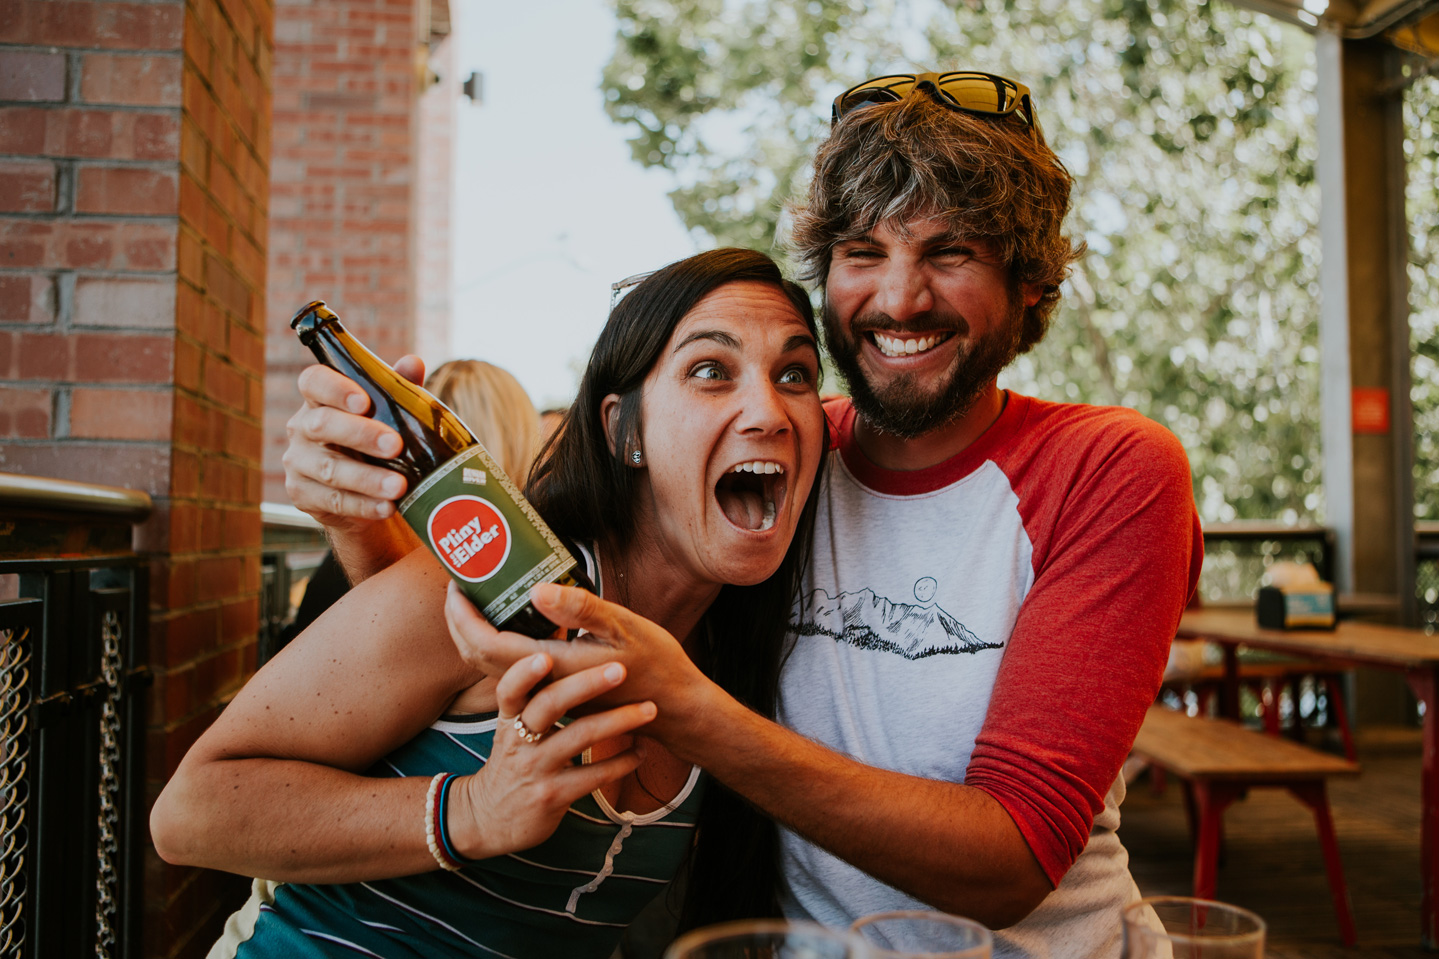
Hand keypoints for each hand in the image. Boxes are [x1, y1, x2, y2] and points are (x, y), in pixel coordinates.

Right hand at [282, 355, 425, 529]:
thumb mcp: (390, 415)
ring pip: (329, 469)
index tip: (363, 401)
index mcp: (319, 400)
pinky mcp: (302, 496)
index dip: (335, 388)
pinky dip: (364, 505)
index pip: (313, 382)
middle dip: (361, 435)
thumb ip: (398, 388)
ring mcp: (298, 463)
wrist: (366, 495)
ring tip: (399, 486)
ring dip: (367, 478)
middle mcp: (302, 428)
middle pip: (322, 425)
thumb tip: (413, 363)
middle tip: (395, 445)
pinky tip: (387, 507)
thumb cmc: (377, 443)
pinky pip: (333, 501)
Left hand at [444, 581, 711, 743]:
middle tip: (459, 586)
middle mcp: (541, 683)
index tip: (457, 585)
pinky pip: (511, 667)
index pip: (485, 644)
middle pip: (478, 656)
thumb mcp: (624, 628)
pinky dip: (497, 641)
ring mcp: (546, 689)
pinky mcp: (555, 689)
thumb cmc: (655, 664)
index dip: (463, 616)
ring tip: (478, 597)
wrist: (671, 707)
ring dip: (475, 632)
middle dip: (459, 621)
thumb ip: (580, 609)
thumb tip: (535, 590)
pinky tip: (511, 617)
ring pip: (492, 664)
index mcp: (551, 666)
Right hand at [446, 650, 655, 858]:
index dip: (524, 673)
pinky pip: (593, 776)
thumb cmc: (513, 761)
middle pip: (549, 704)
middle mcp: (519, 741)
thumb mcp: (511, 728)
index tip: (546, 655)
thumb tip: (562, 654)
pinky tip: (640, 752)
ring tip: (649, 709)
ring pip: (578, 737)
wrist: (490, 818)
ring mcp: (535, 769)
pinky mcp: (553, 796)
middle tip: (620, 669)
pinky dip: (621, 762)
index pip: (509, 690)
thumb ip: (534, 698)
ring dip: (618, 720)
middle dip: (586, 684)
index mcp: (509, 718)